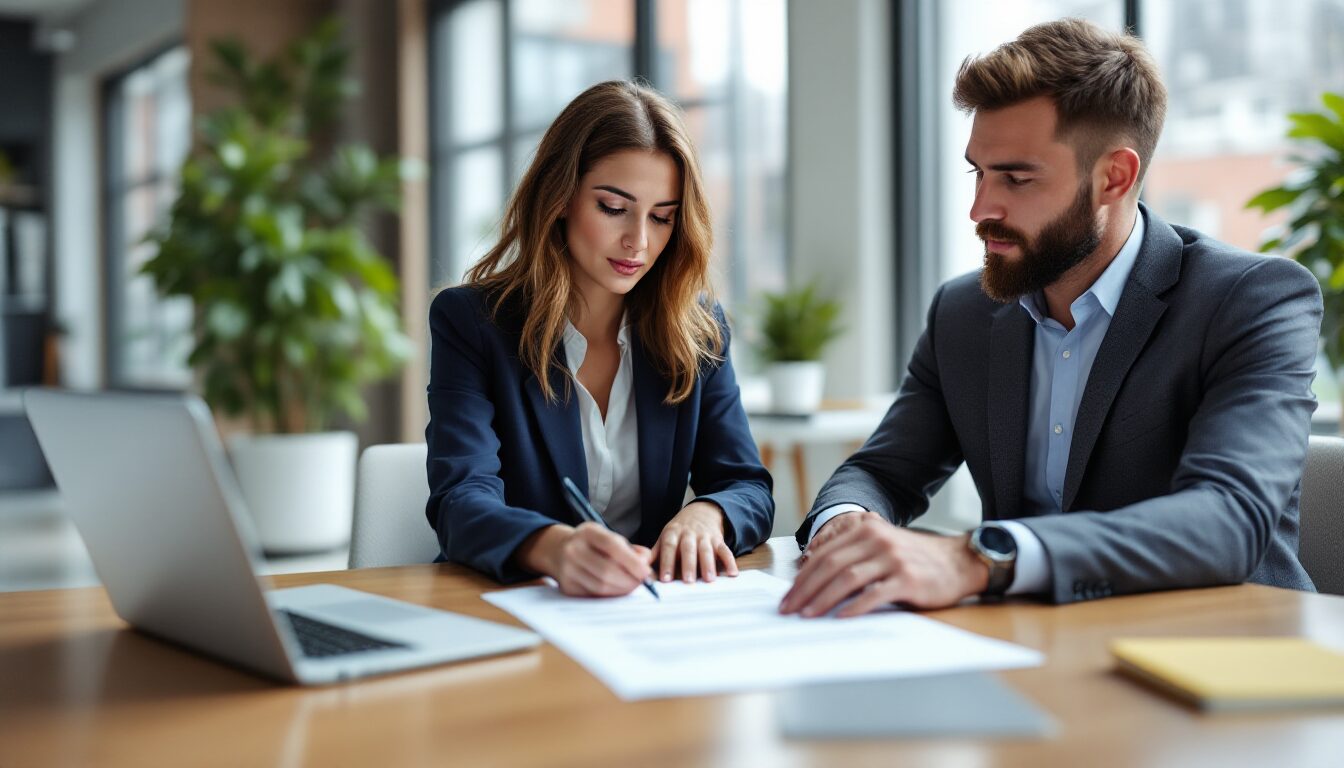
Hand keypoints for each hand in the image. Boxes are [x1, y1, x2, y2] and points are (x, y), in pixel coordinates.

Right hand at [518, 523, 653, 596]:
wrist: (558, 550)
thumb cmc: (591, 544)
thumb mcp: (609, 537)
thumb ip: (630, 548)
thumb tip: (646, 562)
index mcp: (587, 532)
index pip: (611, 546)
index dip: (631, 561)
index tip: (646, 572)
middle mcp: (573, 549)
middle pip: (606, 570)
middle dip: (629, 580)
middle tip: (642, 584)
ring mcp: (567, 569)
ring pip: (600, 586)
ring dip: (621, 590)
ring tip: (632, 587)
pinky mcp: (566, 586)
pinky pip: (593, 595)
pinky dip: (609, 595)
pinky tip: (617, 591)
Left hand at [652, 501, 738, 582]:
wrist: (702, 511)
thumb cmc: (680, 530)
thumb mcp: (665, 536)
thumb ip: (654, 553)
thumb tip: (639, 567)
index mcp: (673, 533)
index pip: (668, 547)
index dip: (666, 562)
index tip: (665, 579)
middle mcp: (689, 534)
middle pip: (688, 549)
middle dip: (689, 565)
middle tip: (689, 581)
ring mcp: (705, 536)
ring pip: (707, 550)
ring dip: (709, 564)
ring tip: (709, 579)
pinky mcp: (718, 539)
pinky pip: (725, 550)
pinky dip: (730, 561)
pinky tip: (732, 573)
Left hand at [780, 514, 988, 616]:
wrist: (959, 562)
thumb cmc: (915, 559)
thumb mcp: (883, 545)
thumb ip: (853, 554)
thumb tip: (813, 577)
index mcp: (866, 530)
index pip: (824, 555)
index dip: (802, 577)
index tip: (787, 597)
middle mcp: (877, 540)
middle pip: (830, 566)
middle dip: (805, 590)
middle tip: (788, 609)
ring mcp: (892, 559)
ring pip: (847, 579)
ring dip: (822, 599)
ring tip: (807, 615)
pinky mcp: (908, 579)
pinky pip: (874, 594)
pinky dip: (854, 607)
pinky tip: (840, 618)